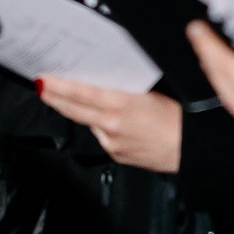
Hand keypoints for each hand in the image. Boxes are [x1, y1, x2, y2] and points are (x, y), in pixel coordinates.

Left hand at [35, 77, 182, 170]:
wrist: (192, 150)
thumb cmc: (180, 118)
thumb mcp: (151, 92)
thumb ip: (123, 88)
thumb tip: (104, 80)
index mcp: (120, 104)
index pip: (79, 93)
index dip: (58, 86)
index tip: (43, 79)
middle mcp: (111, 125)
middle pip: (73, 110)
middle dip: (54, 97)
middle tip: (41, 86)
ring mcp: (112, 142)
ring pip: (88, 122)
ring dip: (79, 111)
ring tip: (68, 97)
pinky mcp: (117, 155)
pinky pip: (102, 136)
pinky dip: (100, 126)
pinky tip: (106, 120)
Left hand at [187, 21, 233, 168]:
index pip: (232, 69)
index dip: (212, 48)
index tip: (200, 31)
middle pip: (224, 83)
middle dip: (207, 56)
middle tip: (197, 34)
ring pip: (228, 97)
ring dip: (214, 72)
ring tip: (206, 51)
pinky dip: (227, 89)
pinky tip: (226, 80)